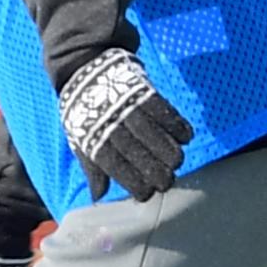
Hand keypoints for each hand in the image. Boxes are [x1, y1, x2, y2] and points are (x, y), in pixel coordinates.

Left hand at [57, 48, 191, 199]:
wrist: (84, 69)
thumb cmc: (84, 113)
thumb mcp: (80, 140)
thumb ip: (92, 168)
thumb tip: (98, 196)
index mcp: (92, 138)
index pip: (114, 164)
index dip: (132, 181)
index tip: (147, 195)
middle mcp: (109, 123)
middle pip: (135, 150)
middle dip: (154, 169)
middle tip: (168, 182)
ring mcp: (125, 106)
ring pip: (150, 131)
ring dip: (167, 148)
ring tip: (178, 162)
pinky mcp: (140, 91)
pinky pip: (161, 109)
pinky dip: (175, 123)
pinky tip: (186, 137)